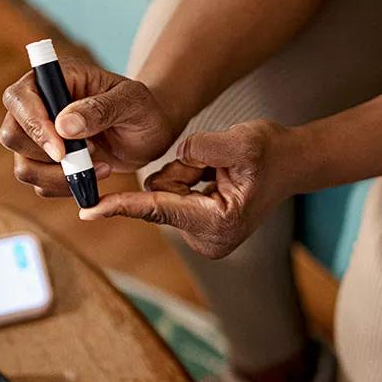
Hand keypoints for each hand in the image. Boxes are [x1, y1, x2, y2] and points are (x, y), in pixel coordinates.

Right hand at [0, 58, 175, 196]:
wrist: (148, 133)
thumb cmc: (142, 108)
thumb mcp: (132, 102)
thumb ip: (100, 109)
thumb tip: (63, 126)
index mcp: (54, 79)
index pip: (19, 98)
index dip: (33, 125)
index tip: (61, 149)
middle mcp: (39, 106)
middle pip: (11, 135)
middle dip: (45, 156)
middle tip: (88, 156)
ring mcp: (40, 137)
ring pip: (23, 167)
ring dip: (59, 177)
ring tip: (99, 165)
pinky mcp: (48, 163)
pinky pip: (40, 185)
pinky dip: (67, 187)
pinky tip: (96, 174)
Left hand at [80, 120, 301, 258]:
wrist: (292, 162)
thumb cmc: (271, 151)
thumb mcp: (241, 141)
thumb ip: (202, 147)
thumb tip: (176, 156)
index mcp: (218, 223)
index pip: (158, 209)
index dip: (121, 206)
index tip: (89, 211)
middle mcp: (208, 239)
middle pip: (162, 197)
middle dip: (181, 174)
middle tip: (218, 167)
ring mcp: (203, 238)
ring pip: (166, 194)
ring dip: (186, 175)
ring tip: (221, 173)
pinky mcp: (198, 230)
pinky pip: (173, 196)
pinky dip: (189, 181)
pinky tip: (217, 179)